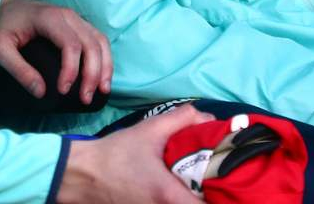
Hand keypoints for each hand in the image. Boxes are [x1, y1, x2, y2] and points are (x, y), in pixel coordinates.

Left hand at [0, 0, 112, 103]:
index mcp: (49, 18)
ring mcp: (75, 18)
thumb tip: (41, 93)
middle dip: (93, 73)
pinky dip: (103, 58)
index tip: (62, 91)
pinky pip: (97, 39)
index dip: (71, 70)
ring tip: (103, 90)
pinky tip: (101, 76)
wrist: (3, 4)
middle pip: (91, 43)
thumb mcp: (0, 49)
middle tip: (86, 98)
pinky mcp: (77, 24)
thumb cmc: (0, 26)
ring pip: (100, 40)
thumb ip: (18, 70)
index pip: (71, 44)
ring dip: (105, 66)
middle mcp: (67, 15)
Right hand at [58, 104, 215, 203]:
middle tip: (221, 174)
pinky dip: (184, 197)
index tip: (232, 179)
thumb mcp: (149, 130)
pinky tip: (184, 182)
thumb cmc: (115, 155)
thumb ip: (182, 119)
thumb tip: (208, 118)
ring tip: (204, 177)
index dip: (224, 196)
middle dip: (214, 194)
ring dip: (198, 195)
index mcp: (170, 196)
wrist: (82, 175)